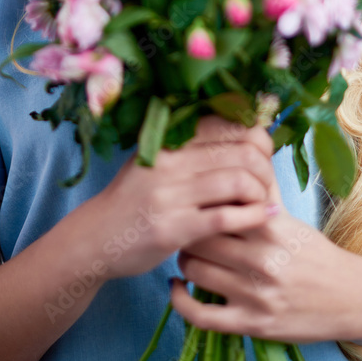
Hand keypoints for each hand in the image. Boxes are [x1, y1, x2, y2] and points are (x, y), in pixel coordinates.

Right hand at [88, 114, 279, 279]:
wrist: (95, 237)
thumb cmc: (134, 198)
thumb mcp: (155, 160)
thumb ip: (189, 144)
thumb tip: (245, 128)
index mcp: (169, 139)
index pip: (229, 123)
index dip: (258, 137)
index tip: (263, 154)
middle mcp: (170, 161)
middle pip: (243, 151)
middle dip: (265, 167)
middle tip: (266, 182)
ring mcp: (170, 195)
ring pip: (239, 182)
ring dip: (261, 193)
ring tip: (261, 202)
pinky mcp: (173, 228)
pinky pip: (226, 218)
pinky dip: (254, 217)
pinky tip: (262, 218)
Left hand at [170, 160, 361, 343]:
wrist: (352, 299)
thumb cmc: (316, 254)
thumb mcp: (292, 219)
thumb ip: (264, 190)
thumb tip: (246, 151)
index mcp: (271, 227)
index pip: (217, 206)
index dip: (199, 204)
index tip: (193, 204)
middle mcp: (263, 260)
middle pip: (201, 237)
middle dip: (188, 232)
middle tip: (187, 229)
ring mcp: (256, 295)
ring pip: (195, 271)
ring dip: (184, 262)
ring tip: (189, 254)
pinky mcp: (251, 325)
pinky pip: (200, 316)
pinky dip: (180, 301)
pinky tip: (179, 287)